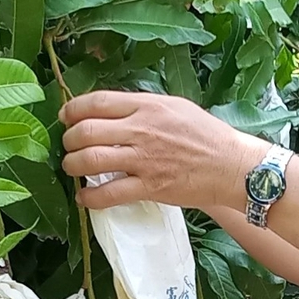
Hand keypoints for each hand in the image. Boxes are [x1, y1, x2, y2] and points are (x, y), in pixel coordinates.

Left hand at [58, 89, 268, 209]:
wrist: (233, 166)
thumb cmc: (208, 135)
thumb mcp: (176, 107)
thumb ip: (143, 107)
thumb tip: (112, 111)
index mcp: (148, 106)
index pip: (97, 102)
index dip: (73, 109)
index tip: (66, 117)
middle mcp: (141, 130)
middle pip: (86, 131)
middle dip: (69, 139)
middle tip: (69, 146)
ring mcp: (144, 160)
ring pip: (90, 160)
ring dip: (72, 165)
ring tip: (72, 168)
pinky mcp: (150, 187)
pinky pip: (108, 194)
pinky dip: (89, 197)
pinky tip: (84, 197)